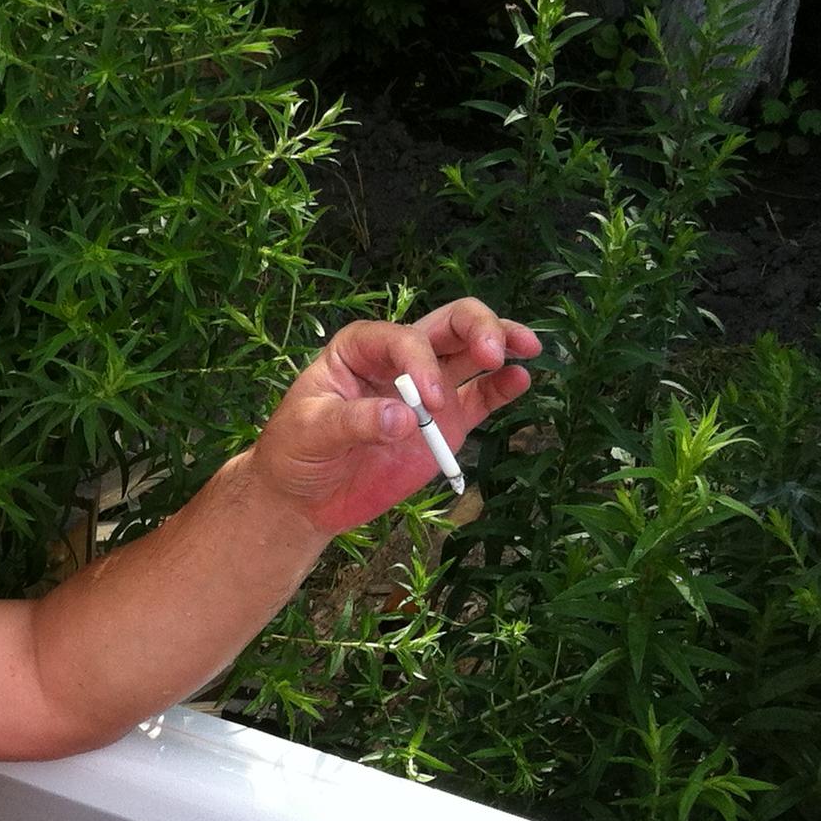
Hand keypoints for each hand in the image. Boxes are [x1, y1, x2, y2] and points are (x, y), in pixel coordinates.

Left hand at [250, 298, 541, 536]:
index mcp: (360, 349)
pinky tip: (521, 379)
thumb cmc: (294, 452)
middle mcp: (400, 360)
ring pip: (471, 352)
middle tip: (495, 351)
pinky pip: (481, 397)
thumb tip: (405, 419)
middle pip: (449, 324)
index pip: (403, 339)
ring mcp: (428, 390)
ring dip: (501, 343)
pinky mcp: (446, 423)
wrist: (302, 496)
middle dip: (478, 328)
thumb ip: (355, 422)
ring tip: (526, 349)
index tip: (429, 404)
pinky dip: (503, 386)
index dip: (422, 363)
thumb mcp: (311, 433)